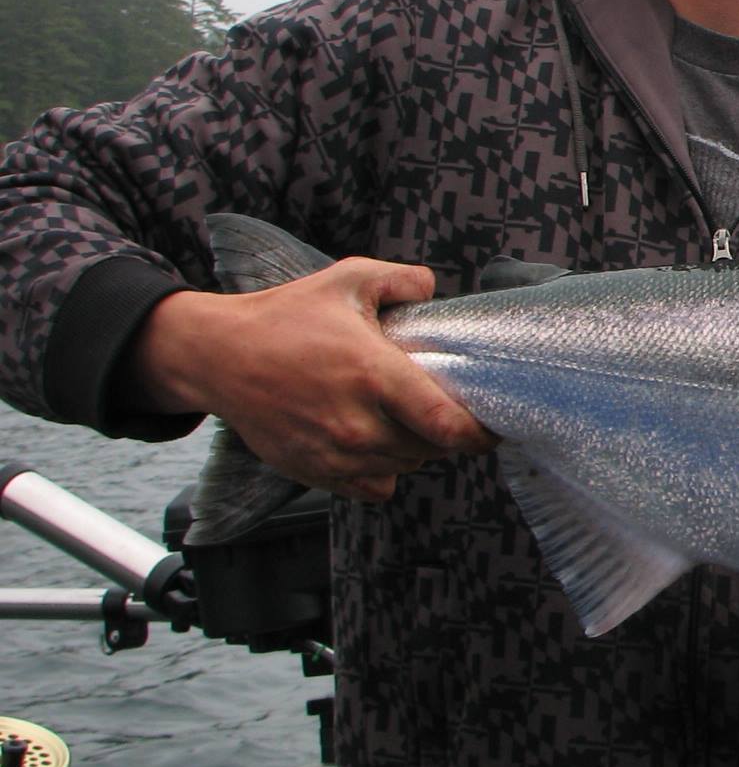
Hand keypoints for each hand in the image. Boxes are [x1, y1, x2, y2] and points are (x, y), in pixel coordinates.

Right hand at [130, 259, 496, 498]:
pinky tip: (375, 441)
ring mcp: (335, 454)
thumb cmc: (284, 317)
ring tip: (402, 417)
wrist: (217, 355)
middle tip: (438, 406)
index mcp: (374, 375)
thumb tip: (434, 291)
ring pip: (406, 467)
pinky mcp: (315, 472)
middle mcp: (357, 423)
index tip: (493, 426)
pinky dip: (384, 471)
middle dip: (444, 430)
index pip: (447, 425)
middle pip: (431, 448)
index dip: (480, 433)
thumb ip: (403, 280)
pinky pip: (375, 487)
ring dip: (415, 449)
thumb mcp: (347, 278)